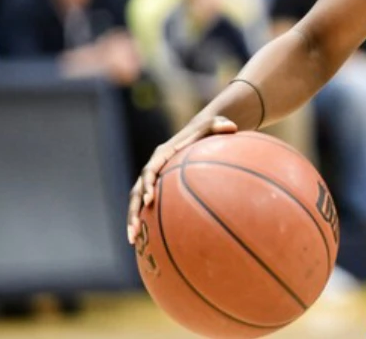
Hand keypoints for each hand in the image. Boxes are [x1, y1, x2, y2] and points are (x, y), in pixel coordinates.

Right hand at [127, 116, 237, 243]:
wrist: (202, 131)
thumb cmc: (209, 129)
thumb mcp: (214, 124)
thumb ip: (219, 124)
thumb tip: (232, 126)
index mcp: (162, 153)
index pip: (150, 170)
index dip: (146, 185)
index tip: (148, 200)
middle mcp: (153, 166)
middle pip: (136, 190)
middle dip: (133, 210)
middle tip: (135, 229)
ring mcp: (154, 178)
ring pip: (137, 201)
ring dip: (133, 220)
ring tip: (133, 240)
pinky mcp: (158, 187)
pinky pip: (148, 206)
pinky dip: (145, 220)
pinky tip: (147, 241)